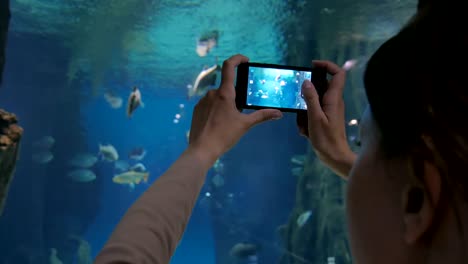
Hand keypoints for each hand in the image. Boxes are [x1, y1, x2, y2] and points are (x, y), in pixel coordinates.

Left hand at [188, 54, 282, 162]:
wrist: (202, 149)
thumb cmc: (224, 135)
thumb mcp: (245, 125)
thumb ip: (262, 116)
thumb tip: (279, 113)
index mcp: (224, 94)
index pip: (229, 66)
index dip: (237, 59)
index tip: (245, 60)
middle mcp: (212, 93)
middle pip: (226, 87)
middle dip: (235, 95)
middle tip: (240, 110)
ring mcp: (202, 101)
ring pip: (217, 97)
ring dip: (225, 103)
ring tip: (229, 120)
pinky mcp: (197, 110)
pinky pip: (209, 104)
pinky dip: (216, 110)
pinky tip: (219, 123)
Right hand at [296, 60, 355, 177]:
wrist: (335, 157)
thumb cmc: (326, 139)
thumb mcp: (315, 118)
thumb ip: (310, 99)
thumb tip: (306, 81)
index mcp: (334, 98)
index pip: (338, 73)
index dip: (327, 65)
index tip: (312, 65)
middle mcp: (334, 101)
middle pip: (321, 86)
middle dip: (307, 93)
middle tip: (298, 100)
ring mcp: (330, 110)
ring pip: (314, 101)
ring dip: (305, 110)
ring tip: (302, 123)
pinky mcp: (326, 118)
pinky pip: (313, 112)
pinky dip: (306, 119)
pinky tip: (305, 131)